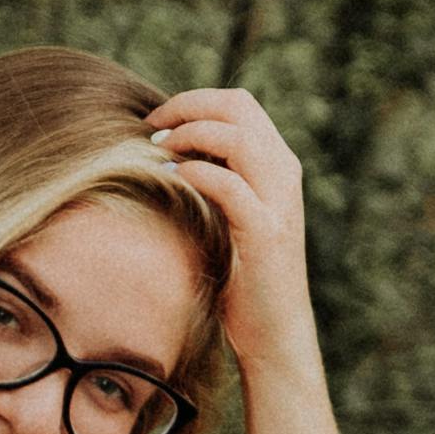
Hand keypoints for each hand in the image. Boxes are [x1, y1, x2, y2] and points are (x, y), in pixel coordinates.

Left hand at [147, 85, 317, 378]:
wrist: (274, 332)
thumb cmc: (241, 275)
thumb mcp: (228, 216)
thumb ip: (212, 179)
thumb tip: (161, 150)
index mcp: (277, 164)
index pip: (237, 103)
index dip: (192, 101)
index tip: (155, 122)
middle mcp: (284, 173)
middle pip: (237, 106)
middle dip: (186, 107)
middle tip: (149, 128)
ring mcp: (279, 201)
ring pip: (237, 136)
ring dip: (189, 135)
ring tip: (157, 151)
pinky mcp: (266, 233)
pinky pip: (229, 185)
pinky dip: (196, 174)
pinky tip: (170, 180)